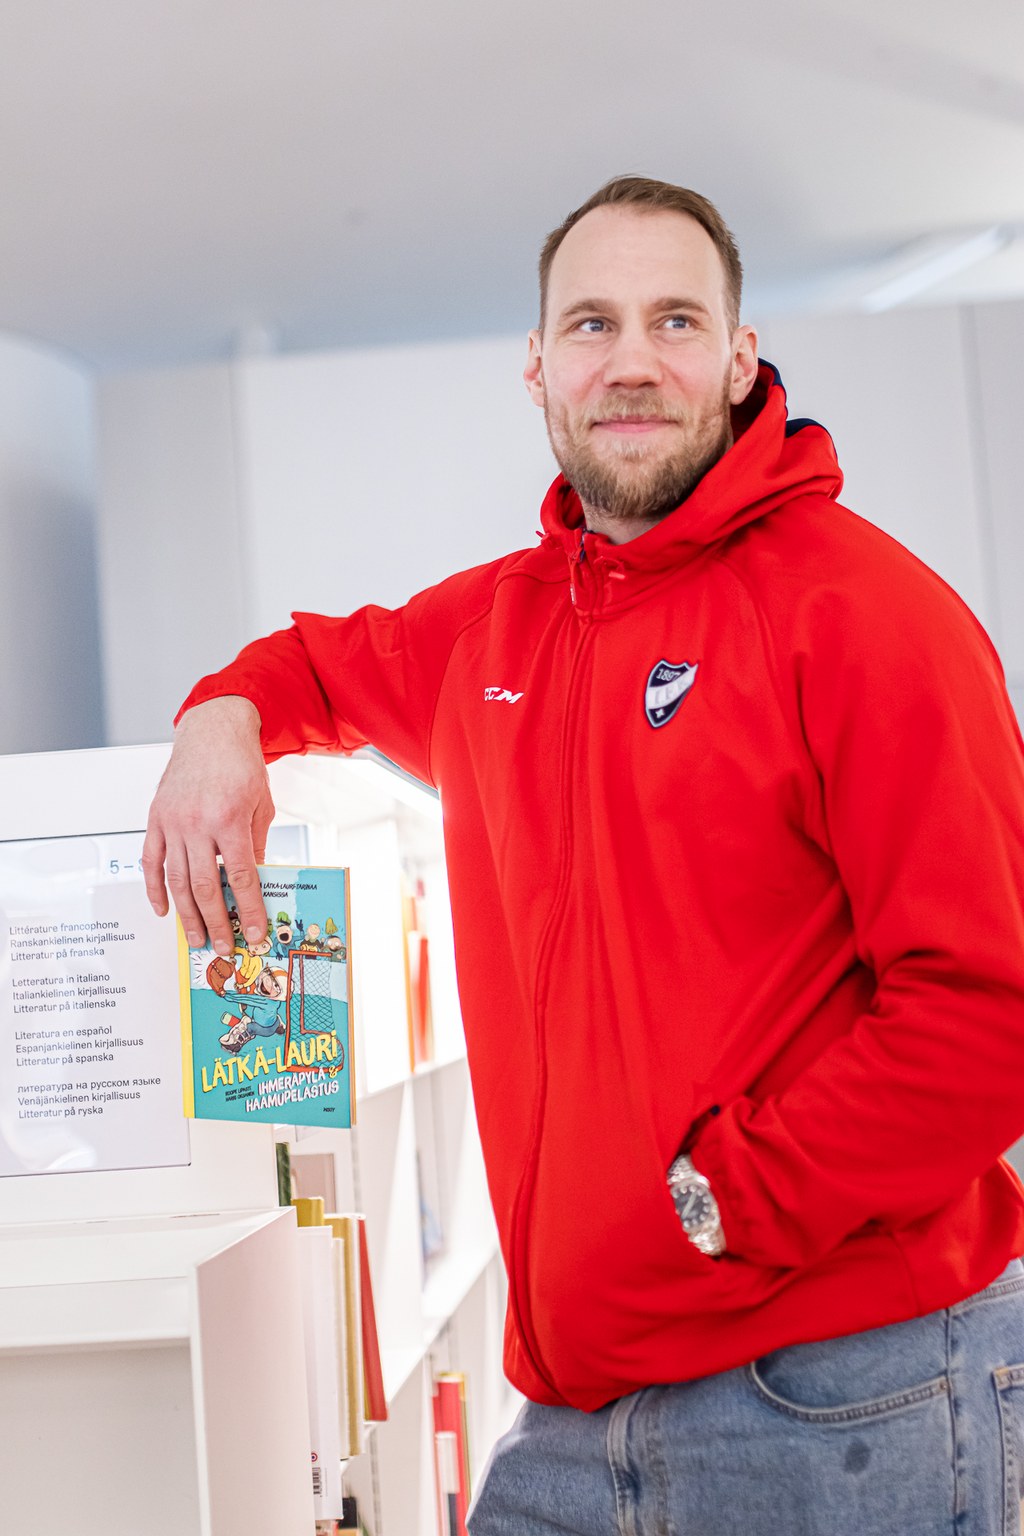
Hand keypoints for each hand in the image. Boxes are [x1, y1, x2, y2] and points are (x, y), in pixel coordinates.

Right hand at [142, 696, 274, 955]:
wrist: (212, 731)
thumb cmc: (240, 764)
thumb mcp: (262, 805)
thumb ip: (256, 844)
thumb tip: (253, 882)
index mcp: (229, 819)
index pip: (239, 877)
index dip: (247, 910)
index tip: (253, 933)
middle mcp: (197, 823)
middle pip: (204, 886)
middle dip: (215, 922)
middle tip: (222, 947)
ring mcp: (172, 822)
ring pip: (176, 880)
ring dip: (186, 915)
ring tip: (194, 938)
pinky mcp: (156, 819)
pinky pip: (151, 861)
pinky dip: (155, 888)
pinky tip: (162, 910)